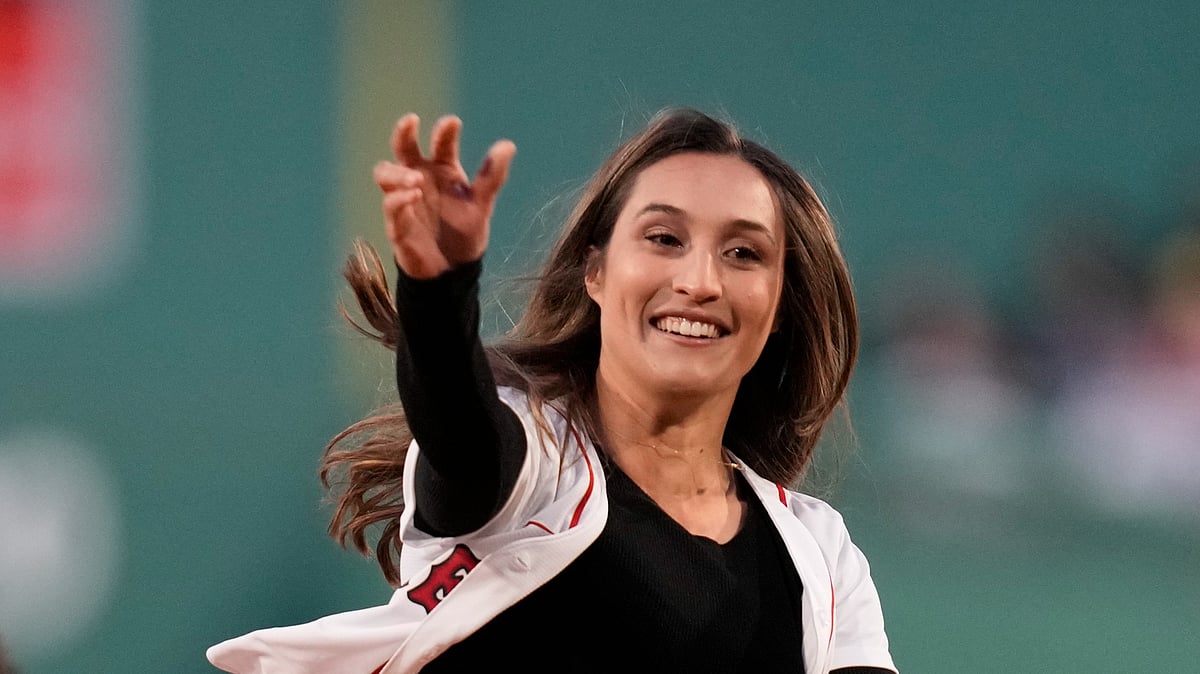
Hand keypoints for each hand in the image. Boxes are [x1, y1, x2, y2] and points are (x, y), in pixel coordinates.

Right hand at [374, 114, 515, 278]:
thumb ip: (492, 175)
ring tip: (415, 178)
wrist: (453, 271)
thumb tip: (509, 144)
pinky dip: (399, 199)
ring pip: (385, 174)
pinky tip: (413, 195)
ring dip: (398, 172)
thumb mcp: (482, 203)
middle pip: (403, 149)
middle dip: (403, 133)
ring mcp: (406, 200)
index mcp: (443, 170)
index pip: (441, 142)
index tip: (453, 123)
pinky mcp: (398, 224)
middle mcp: (420, 179)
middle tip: (411, 121)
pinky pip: (391, 207)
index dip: (445, 131)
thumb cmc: (465, 232)